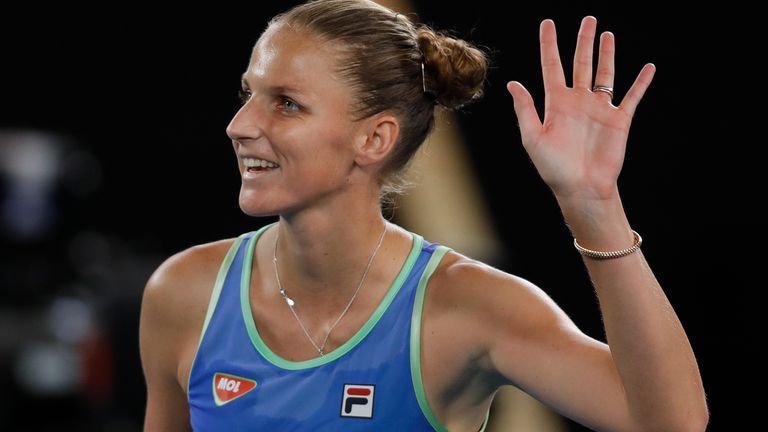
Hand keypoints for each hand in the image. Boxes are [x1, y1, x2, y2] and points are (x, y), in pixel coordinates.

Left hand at [507, 17, 654, 202]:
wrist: (581, 188)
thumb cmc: (553, 168)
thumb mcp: (532, 137)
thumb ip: (525, 109)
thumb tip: (513, 83)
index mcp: (555, 103)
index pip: (551, 67)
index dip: (549, 45)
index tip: (548, 23)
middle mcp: (578, 102)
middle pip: (581, 63)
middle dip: (583, 41)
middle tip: (588, 19)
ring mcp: (599, 109)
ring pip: (605, 74)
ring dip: (607, 54)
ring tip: (607, 34)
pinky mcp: (619, 120)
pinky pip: (632, 97)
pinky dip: (641, 82)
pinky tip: (648, 67)